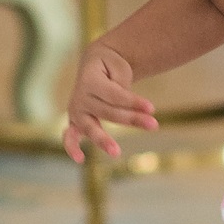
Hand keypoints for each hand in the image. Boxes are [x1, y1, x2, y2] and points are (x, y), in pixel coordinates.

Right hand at [62, 45, 156, 161]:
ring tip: (116, 152)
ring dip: (103, 140)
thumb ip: (121, 86)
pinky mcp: (75, 123)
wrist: (94, 64)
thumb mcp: (118, 68)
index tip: (152, 108)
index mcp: (89, 80)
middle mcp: (80, 97)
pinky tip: (80, 159)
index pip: (114, 95)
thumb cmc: (110, 67)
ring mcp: (76, 112)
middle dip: (132, 119)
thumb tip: (132, 107)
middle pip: (108, 112)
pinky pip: (69, 137)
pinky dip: (72, 147)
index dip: (133, 102)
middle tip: (154, 125)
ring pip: (91, 128)